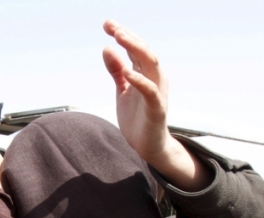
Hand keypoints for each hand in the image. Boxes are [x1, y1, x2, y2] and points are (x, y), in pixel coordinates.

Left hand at [101, 20, 209, 191]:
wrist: (148, 147)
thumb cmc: (137, 118)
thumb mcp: (122, 91)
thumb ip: (116, 71)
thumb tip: (106, 48)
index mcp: (146, 73)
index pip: (135, 49)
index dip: (122, 35)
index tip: (107, 24)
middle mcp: (154, 79)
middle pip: (144, 51)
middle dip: (128, 37)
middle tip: (112, 27)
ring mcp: (157, 92)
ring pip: (151, 65)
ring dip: (135, 50)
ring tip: (119, 38)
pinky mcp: (157, 109)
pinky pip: (150, 91)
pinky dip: (139, 80)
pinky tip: (127, 72)